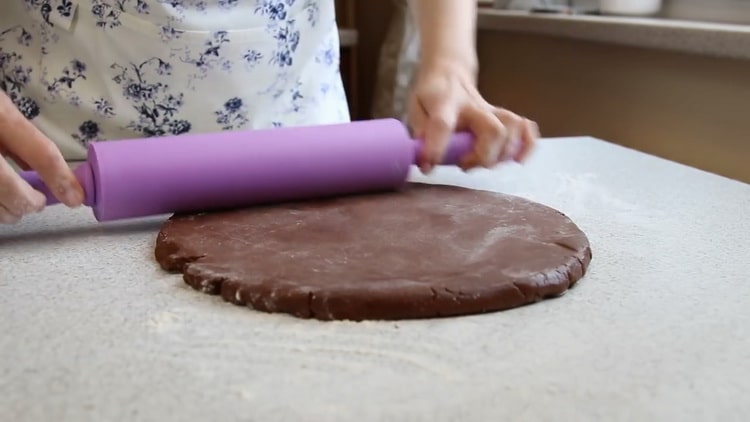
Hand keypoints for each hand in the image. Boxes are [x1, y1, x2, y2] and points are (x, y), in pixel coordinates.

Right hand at [0, 90, 82, 223]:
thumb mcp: (0, 109)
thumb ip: (20, 140)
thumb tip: (48, 172)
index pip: (40, 152)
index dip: (60, 179)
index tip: (75, 198)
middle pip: (6, 186)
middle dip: (24, 202)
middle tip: (36, 204)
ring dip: (3, 210)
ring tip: (13, 207)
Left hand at [407, 60, 538, 172]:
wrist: (448, 71)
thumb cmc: (430, 95)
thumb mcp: (415, 108)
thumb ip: (419, 131)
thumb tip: (423, 160)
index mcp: (445, 103)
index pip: (443, 124)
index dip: (436, 147)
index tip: (429, 166)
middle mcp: (473, 106)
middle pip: (493, 130)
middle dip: (483, 156)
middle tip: (464, 165)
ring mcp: (491, 110)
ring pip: (512, 129)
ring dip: (502, 154)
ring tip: (482, 163)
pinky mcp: (503, 116)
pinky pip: (525, 128)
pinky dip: (526, 146)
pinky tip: (516, 160)